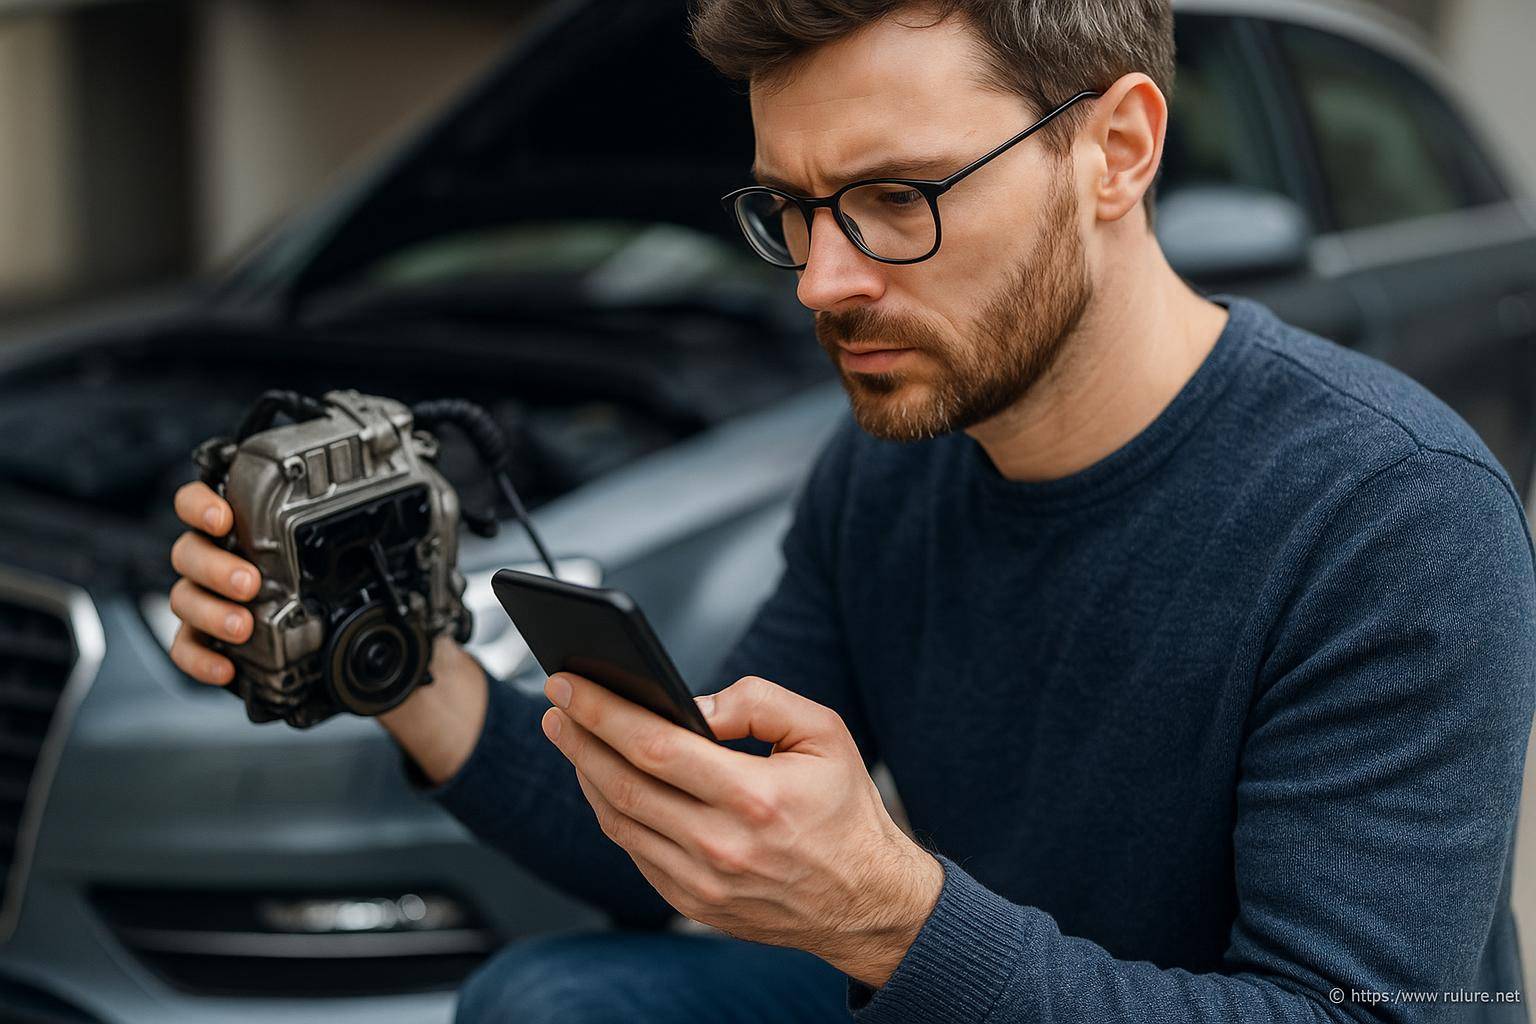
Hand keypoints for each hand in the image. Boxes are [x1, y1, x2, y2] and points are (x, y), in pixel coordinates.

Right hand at [165, 482, 485, 780]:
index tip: (227, 517)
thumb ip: (382, 526)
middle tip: (249, 581)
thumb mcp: (377, 554)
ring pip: (185, 598)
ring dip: (210, 610)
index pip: (205, 500)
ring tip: (244, 623)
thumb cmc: (366, 591)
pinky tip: (226, 667)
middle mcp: (227, 558)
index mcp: (253, 527)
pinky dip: (200, 657)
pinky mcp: (215, 642)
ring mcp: (217, 601)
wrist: (374, 649)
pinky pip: (188, 648)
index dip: (203, 503)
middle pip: (189, 550)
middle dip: (215, 564)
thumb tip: (423, 506)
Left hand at [540, 672, 943, 986]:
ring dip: (587, 775)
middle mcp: (722, 846)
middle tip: (555, 703)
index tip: (569, 685)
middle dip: (578, 738)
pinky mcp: (693, 904)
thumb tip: (692, 703)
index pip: (655, 746)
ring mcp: (702, 883)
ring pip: (620, 822)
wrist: (867, 902)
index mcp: (754, 797)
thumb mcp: (823, 732)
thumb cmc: (846, 812)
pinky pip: (635, 852)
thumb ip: (758, 701)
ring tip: (573, 737)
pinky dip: (614, 813)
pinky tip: (607, 782)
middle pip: (623, 785)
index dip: (603, 711)